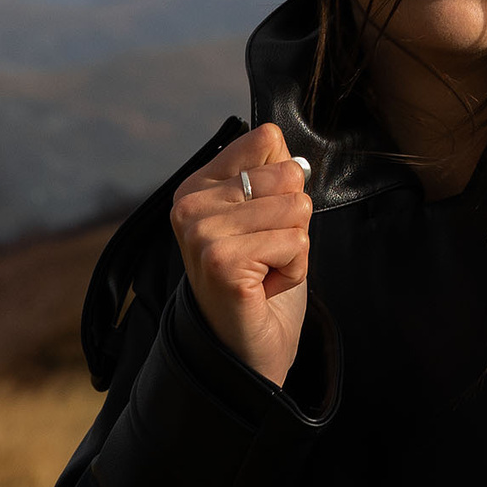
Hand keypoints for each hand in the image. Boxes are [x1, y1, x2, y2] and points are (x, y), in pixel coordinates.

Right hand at [169, 124, 313, 386]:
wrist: (250, 351)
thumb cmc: (262, 282)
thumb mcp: (267, 216)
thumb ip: (269, 173)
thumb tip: (274, 135)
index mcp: (197, 186)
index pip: (266, 139)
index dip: (286, 186)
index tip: (262, 225)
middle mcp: (189, 206)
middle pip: (289, 174)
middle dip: (293, 221)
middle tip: (265, 256)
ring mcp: (201, 234)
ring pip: (296, 209)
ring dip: (295, 249)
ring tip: (264, 272)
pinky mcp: (221, 262)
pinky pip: (295, 242)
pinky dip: (293, 270)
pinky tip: (264, 289)